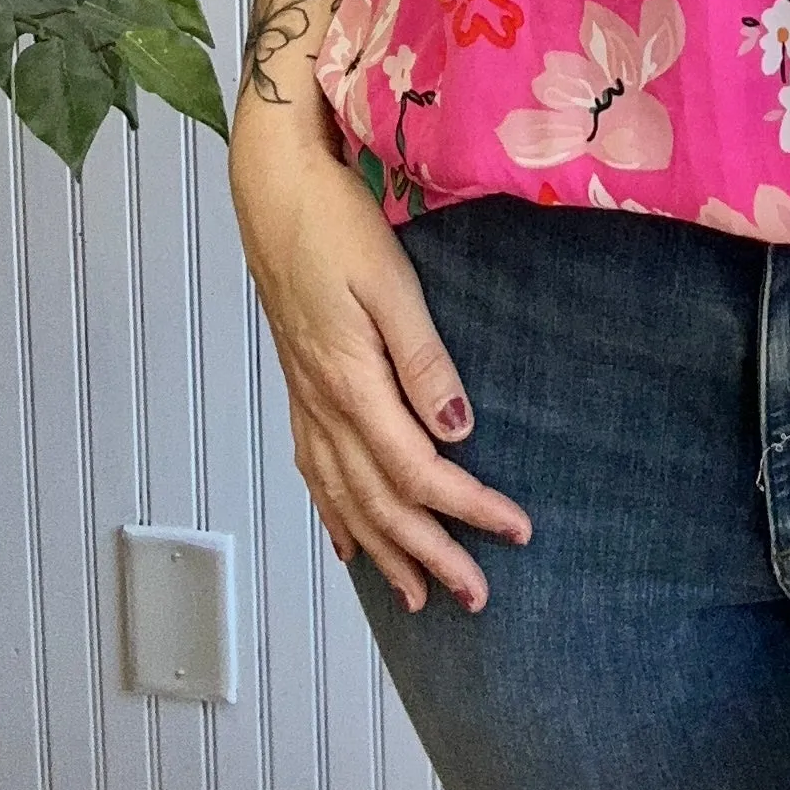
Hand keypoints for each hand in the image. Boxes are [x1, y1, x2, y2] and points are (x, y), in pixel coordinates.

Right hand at [230, 110, 530, 611]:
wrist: (273, 194)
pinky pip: (315, 472)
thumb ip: (423, 358)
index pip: (419, 471)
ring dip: (383, 551)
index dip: (469, 508)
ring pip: (344, 499)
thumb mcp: (391, 281)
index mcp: (352, 382)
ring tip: (415, 596)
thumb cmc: (334, 224)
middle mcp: (324, 405)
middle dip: (429, 555)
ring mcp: (306, 401)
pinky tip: (348, 542)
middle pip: (381, 503)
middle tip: (475, 596)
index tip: (516, 530)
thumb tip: (458, 429)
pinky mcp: (299, 388)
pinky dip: (335, 516)